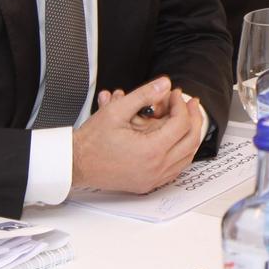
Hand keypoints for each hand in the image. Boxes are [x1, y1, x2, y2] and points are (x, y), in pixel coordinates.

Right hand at [72, 77, 203, 192]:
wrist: (75, 164)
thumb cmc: (91, 141)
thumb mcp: (117, 110)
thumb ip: (144, 95)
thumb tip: (164, 84)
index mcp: (151, 151)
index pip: (180, 124)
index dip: (180, 105)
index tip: (174, 94)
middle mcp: (155, 168)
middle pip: (191, 141)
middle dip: (193, 118)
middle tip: (189, 103)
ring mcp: (153, 179)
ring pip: (187, 156)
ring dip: (189, 135)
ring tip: (186, 117)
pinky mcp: (148, 184)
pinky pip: (175, 168)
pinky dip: (180, 151)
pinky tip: (176, 138)